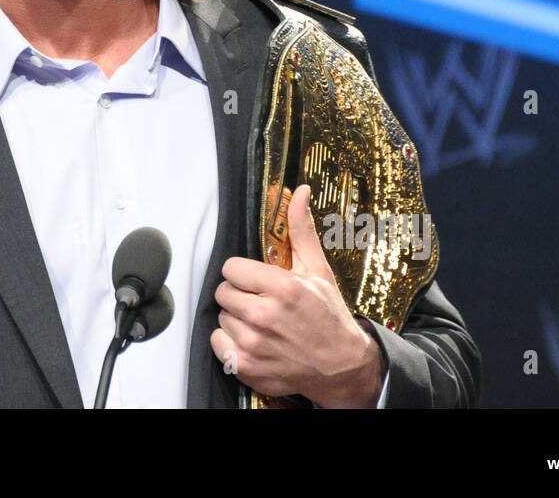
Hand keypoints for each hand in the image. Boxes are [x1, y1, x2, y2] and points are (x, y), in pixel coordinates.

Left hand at [210, 184, 387, 407]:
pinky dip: (230, 341)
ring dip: (236, 318)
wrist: (341, 366)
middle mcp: (265, 316)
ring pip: (221, 317)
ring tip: (260, 322)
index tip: (256, 280)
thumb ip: (301, 230)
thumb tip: (299, 192)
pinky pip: (217, 342)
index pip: (231, 268)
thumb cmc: (329, 316)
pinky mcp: (246, 367)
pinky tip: (252, 339)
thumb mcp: (317, 270)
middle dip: (239, 294)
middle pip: (223, 292)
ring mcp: (254, 344)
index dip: (243, 273)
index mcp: (282, 288)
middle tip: (260, 301)